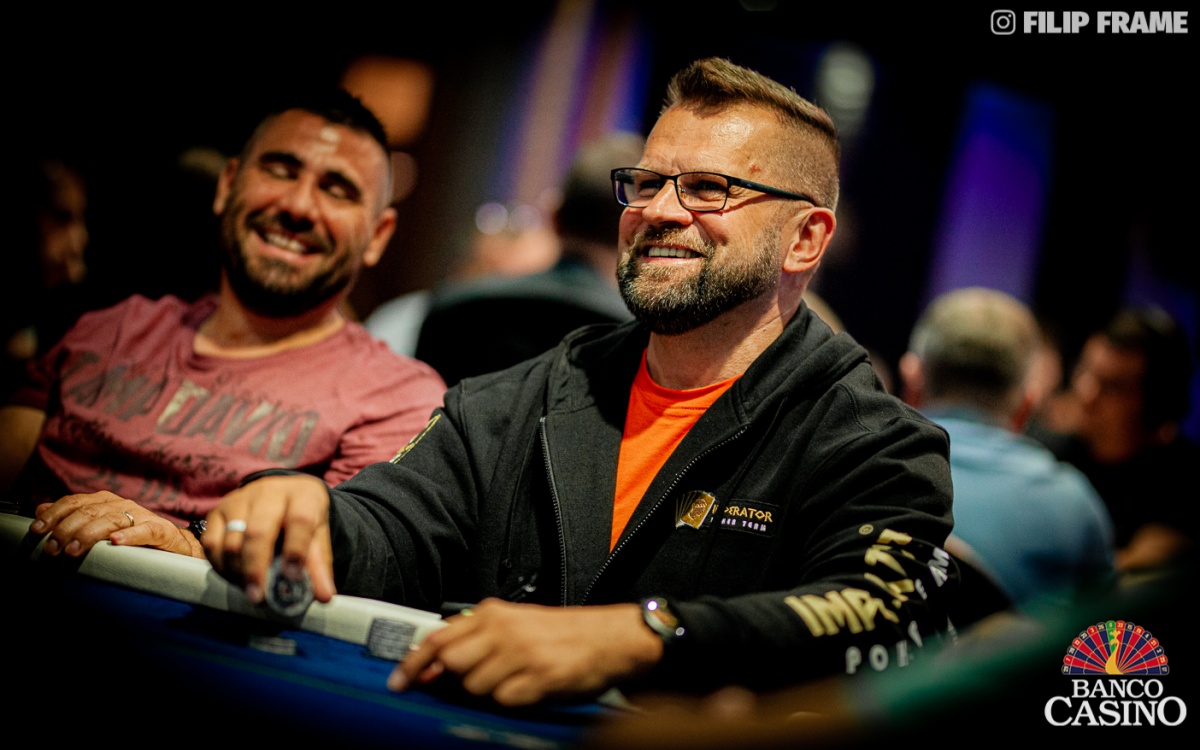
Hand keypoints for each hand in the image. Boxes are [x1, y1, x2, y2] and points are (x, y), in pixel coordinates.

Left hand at [29, 492, 201, 557]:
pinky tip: (115, 543)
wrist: (174, 545)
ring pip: (111, 521)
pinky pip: (143, 531)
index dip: (54, 514)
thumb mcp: (100, 525)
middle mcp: (122, 504)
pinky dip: (129, 536)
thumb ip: (72, 517)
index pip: (75, 501)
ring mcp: (141, 516)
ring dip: (89, 535)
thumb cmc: (133, 538)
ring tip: (74, 550)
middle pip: (89, 512)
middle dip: (66, 529)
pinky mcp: (160, 530)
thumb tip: (39, 509)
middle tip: (52, 549)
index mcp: (106, 502)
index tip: (36, 529)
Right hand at [203, 475, 335, 605]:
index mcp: (302, 496)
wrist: (282, 493)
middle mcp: (269, 493)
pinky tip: (235, 578)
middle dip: (256, 569)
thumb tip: (324, 596)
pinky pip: (211, 544)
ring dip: (238, 573)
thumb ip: (319, 566)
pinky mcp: (217, 511)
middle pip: (258, 532)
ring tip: (251, 590)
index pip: (300, 520)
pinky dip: (221, 567)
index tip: (293, 577)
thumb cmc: (302, 518)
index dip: (296, 550)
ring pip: (231, 541)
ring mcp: (240, 500)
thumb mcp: (318, 536)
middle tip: (258, 597)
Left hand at [389, 598, 662, 705]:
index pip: (438, 636)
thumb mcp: (515, 623)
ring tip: (514, 679)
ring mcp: (521, 653)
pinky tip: (530, 687)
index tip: (398, 681)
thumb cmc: (562, 634)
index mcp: (493, 613)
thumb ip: (476, 637)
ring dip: (488, 692)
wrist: (610, 638)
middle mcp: (503, 629)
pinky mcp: (539, 676)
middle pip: (450, 662)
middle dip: (453, 679)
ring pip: (474, 685)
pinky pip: (504, 700)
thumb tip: (434, 664)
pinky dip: (512, 701)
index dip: (413, 662)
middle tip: (469, 682)